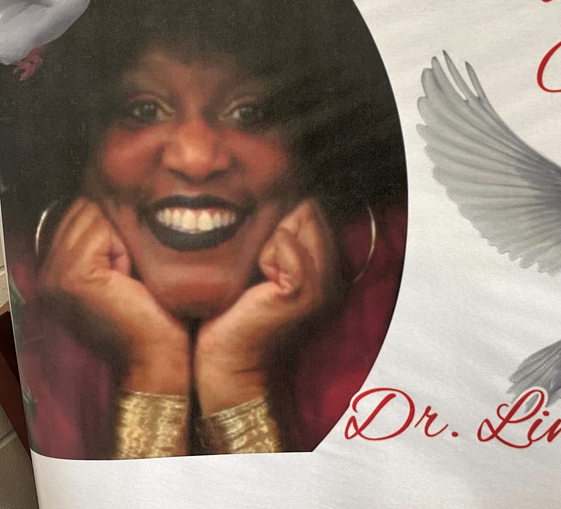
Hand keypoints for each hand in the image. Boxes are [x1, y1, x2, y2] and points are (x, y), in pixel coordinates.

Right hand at [39, 198, 188, 394]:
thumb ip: (111, 239)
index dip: (113, 221)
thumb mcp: (125, 269)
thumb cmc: (153, 317)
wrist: (157, 357)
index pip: (80, 211)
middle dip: (116, 227)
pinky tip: (129, 277)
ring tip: (130, 274)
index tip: (130, 253)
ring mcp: (56, 275)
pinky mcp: (73, 276)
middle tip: (131, 268)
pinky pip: (103, 231)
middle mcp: (49, 272)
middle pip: (84, 209)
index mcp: (57, 270)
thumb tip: (119, 197)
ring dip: (121, 238)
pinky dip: (124, 247)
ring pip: (93, 216)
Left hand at [195, 200, 340, 413]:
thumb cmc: (233, 313)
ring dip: (270, 238)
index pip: (314, 210)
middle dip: (279, 223)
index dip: (284, 214)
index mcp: (324, 268)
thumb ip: (275, 236)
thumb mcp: (258, 266)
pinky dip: (267, 252)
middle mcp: (332, 274)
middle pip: (310, 212)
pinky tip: (259, 277)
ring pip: (299, 224)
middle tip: (258, 263)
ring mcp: (322, 284)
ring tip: (258, 272)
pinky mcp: (303, 292)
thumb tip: (278, 198)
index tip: (261, 247)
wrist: (228, 363)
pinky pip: (287, 245)